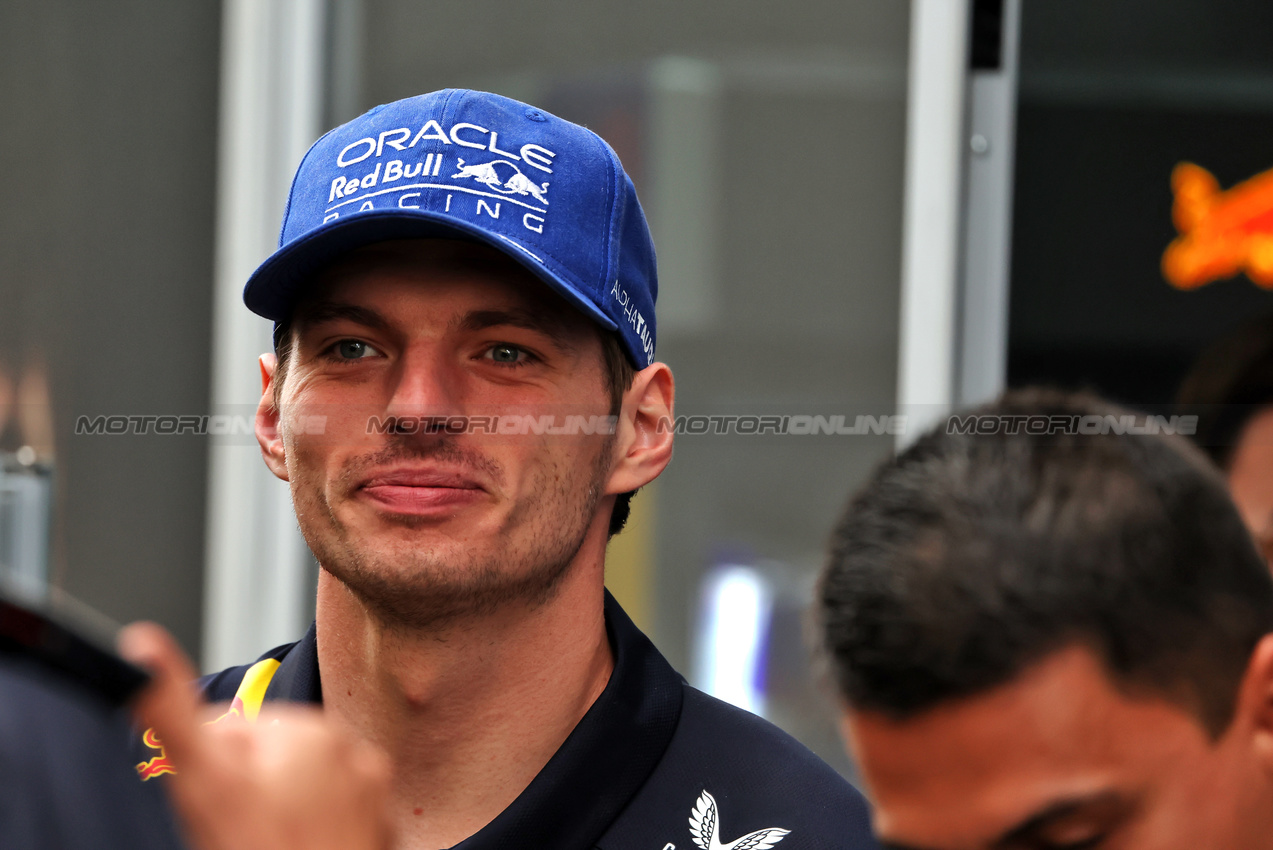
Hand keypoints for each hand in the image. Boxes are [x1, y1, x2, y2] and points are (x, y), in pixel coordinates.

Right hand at [120, 622, 393, 849]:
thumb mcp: (205, 779)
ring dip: (286, 818)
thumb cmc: (257, 849)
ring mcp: (375, 794)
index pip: (239, 736)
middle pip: (275, 767)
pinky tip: (299, 849)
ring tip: (274, 844)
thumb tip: (140, 643)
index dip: (217, 775)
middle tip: (246, 834)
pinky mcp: (385, 830)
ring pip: (304, 797)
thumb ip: (172, 710)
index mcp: (310, 729)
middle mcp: (353, 752)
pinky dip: (318, 839)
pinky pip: (336, 826)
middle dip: (254, 794)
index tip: (223, 808)